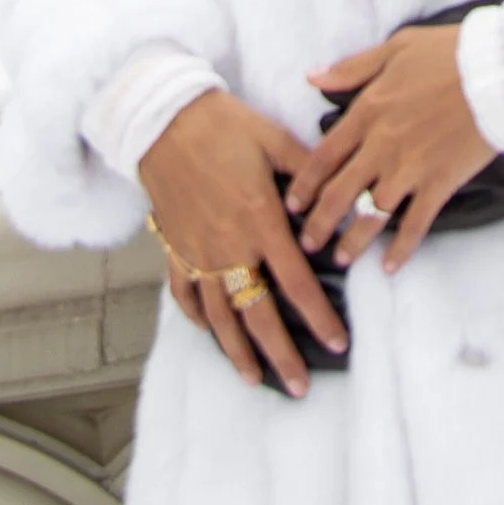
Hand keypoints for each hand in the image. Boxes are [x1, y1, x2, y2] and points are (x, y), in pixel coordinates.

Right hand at [137, 91, 345, 394]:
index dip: (318, 317)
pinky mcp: (174, 247)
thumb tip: (341, 203)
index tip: (338, 343)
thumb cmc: (224, 124)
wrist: (162, 118)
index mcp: (260, 220)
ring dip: (237, 351)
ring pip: (219, 315)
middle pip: (257, 314)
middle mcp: (228, 245)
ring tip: (254, 378)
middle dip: (281, 354)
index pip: (297, 282)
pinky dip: (197, 318)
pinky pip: (184, 294)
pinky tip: (210, 334)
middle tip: (299, 387)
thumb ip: (310, 174)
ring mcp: (197, 251)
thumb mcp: (274, 139)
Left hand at [287, 26, 496, 270]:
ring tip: (341, 259)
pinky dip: (401, 249)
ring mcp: (410, 168)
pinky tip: (389, 267)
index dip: (304, 184)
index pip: (324, 155)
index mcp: (368, 111)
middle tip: (307, 244)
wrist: (499, 72)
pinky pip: (415, 224)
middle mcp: (382, 145)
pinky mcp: (440, 184)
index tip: (292, 204)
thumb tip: (312, 78)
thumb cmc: (449, 54)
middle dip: (319, 222)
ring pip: (371, 214)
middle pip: (340, 192)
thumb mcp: (395, 47)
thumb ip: (351, 67)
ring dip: (352, 241)